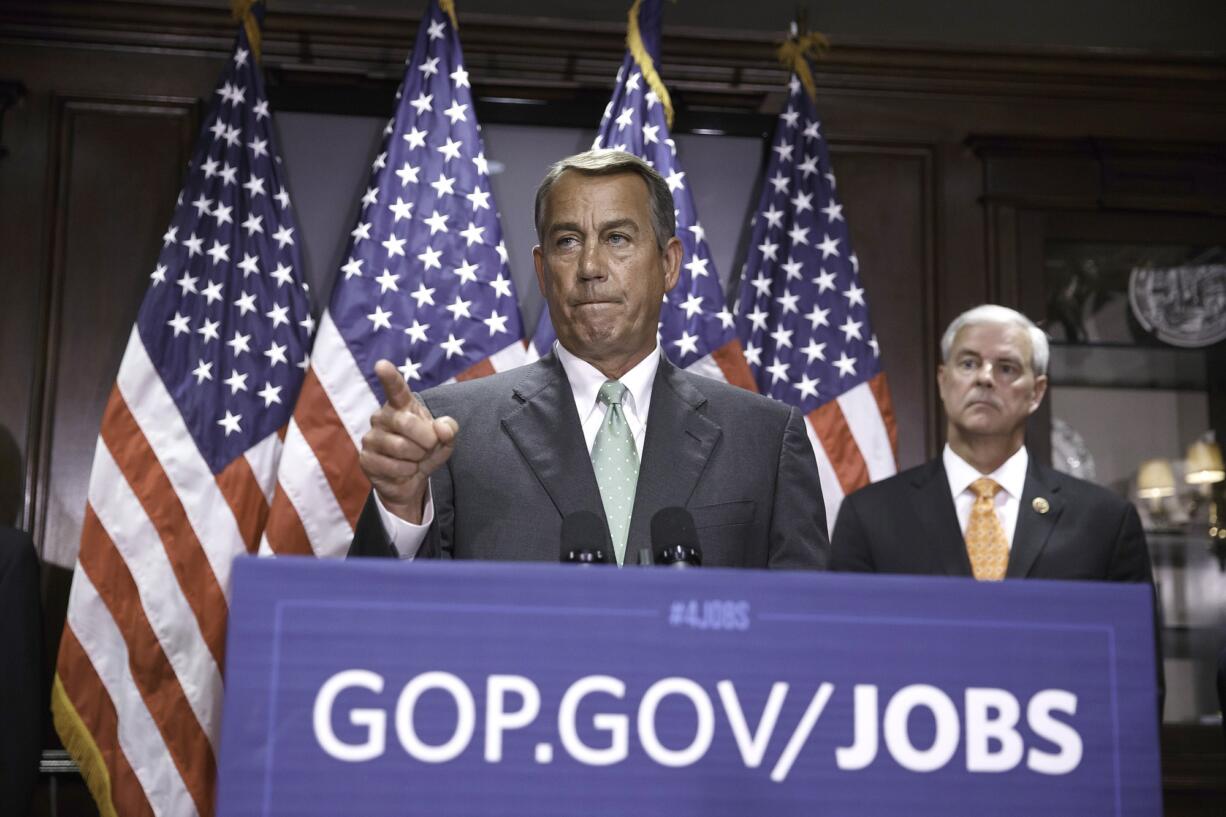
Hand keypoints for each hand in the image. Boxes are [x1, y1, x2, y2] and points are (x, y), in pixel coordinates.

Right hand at [359, 360, 458, 523]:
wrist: (410, 479)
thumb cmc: (426, 450)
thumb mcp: (444, 439)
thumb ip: (449, 429)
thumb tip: (442, 428)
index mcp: (401, 406)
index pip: (395, 389)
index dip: (389, 377)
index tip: (381, 365)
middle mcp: (382, 416)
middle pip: (407, 423)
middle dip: (427, 440)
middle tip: (429, 447)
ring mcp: (371, 437)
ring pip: (401, 447)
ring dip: (417, 458)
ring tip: (415, 459)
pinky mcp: (366, 458)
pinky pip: (394, 467)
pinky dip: (407, 472)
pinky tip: (404, 470)